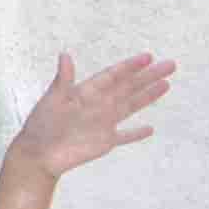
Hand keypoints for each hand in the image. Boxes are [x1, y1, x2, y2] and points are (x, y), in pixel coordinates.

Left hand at [2, 52, 172, 182]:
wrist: (38, 154)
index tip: (148, 57)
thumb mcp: (53, 100)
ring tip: (166, 85)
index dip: (129, 66)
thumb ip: (63, 79)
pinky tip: (150, 128)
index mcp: (86, 93)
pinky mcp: (104, 142)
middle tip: (170, 65)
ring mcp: (103, 123)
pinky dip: (136, 133)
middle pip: (128, 88)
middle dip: (148, 77)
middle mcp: (98, 105)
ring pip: (131, 106)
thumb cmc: (41, 125)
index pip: (113, 76)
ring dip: (148, 96)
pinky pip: (124, 136)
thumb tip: (65, 54)